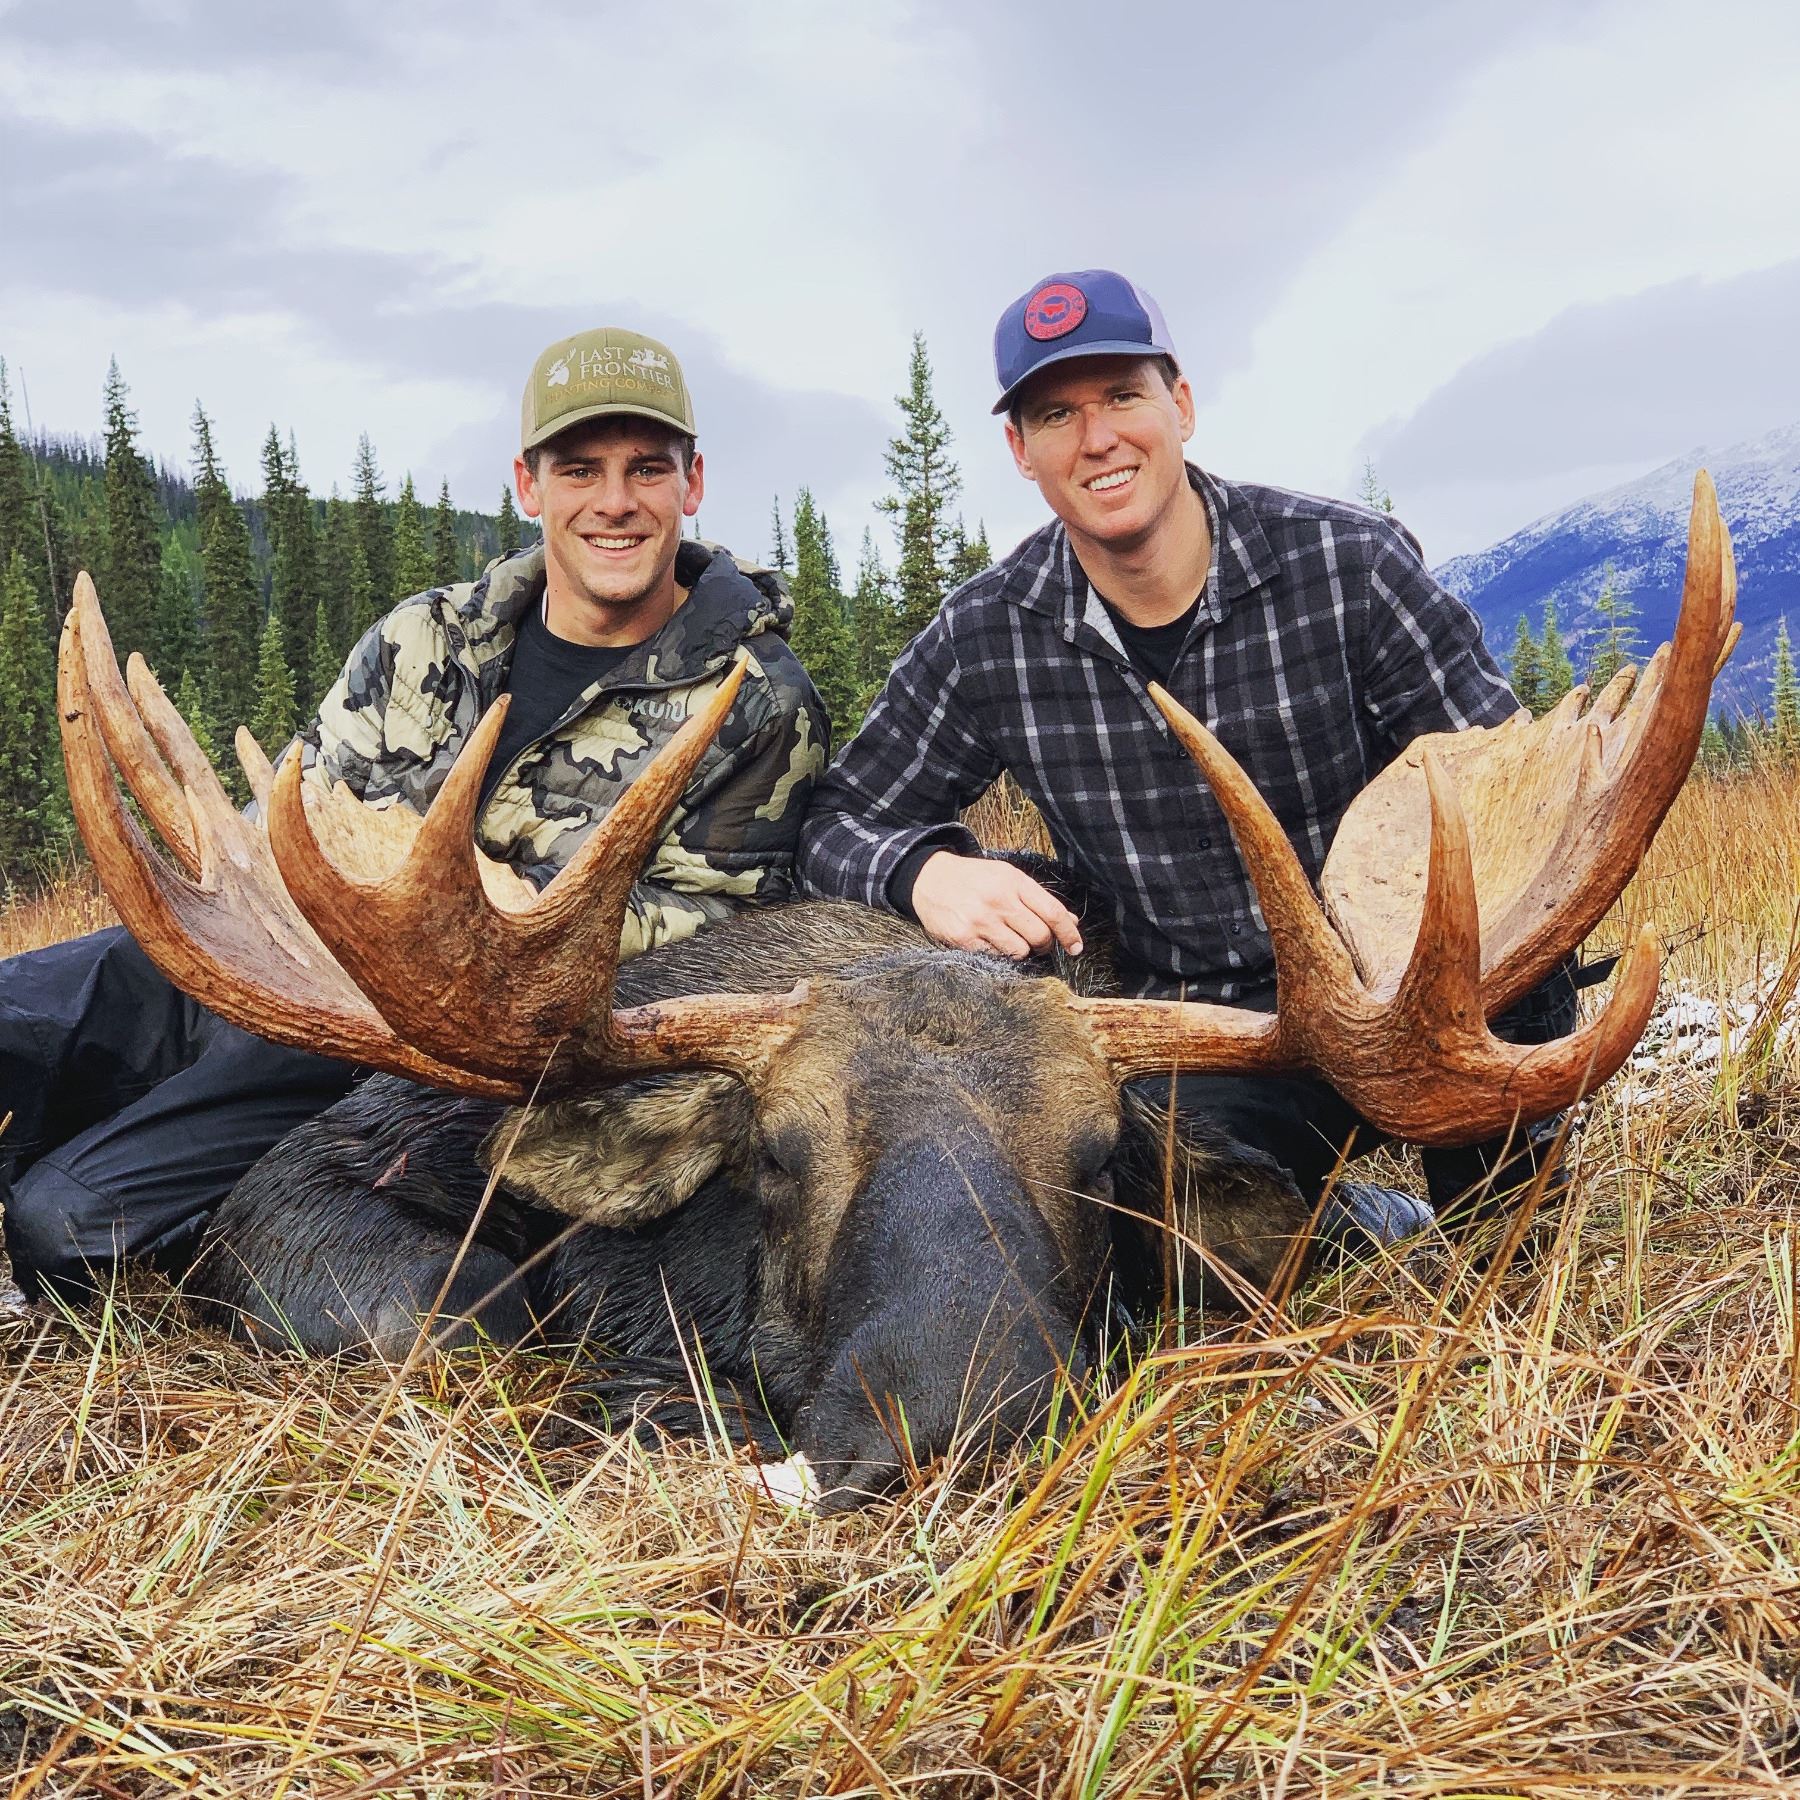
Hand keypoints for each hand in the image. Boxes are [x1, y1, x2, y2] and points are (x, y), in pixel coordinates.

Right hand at [910, 852, 1083, 958]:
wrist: (929, 878)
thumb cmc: (975, 879)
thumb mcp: (1008, 878)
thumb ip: (1039, 899)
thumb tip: (1071, 922)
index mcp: (1014, 881)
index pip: (1052, 912)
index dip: (1069, 934)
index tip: (1076, 947)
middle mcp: (999, 900)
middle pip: (1039, 936)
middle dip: (1044, 945)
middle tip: (1038, 943)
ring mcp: (980, 920)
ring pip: (1019, 951)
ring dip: (1021, 951)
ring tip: (1012, 941)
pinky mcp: (963, 937)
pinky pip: (995, 957)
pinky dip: (999, 954)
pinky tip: (991, 943)